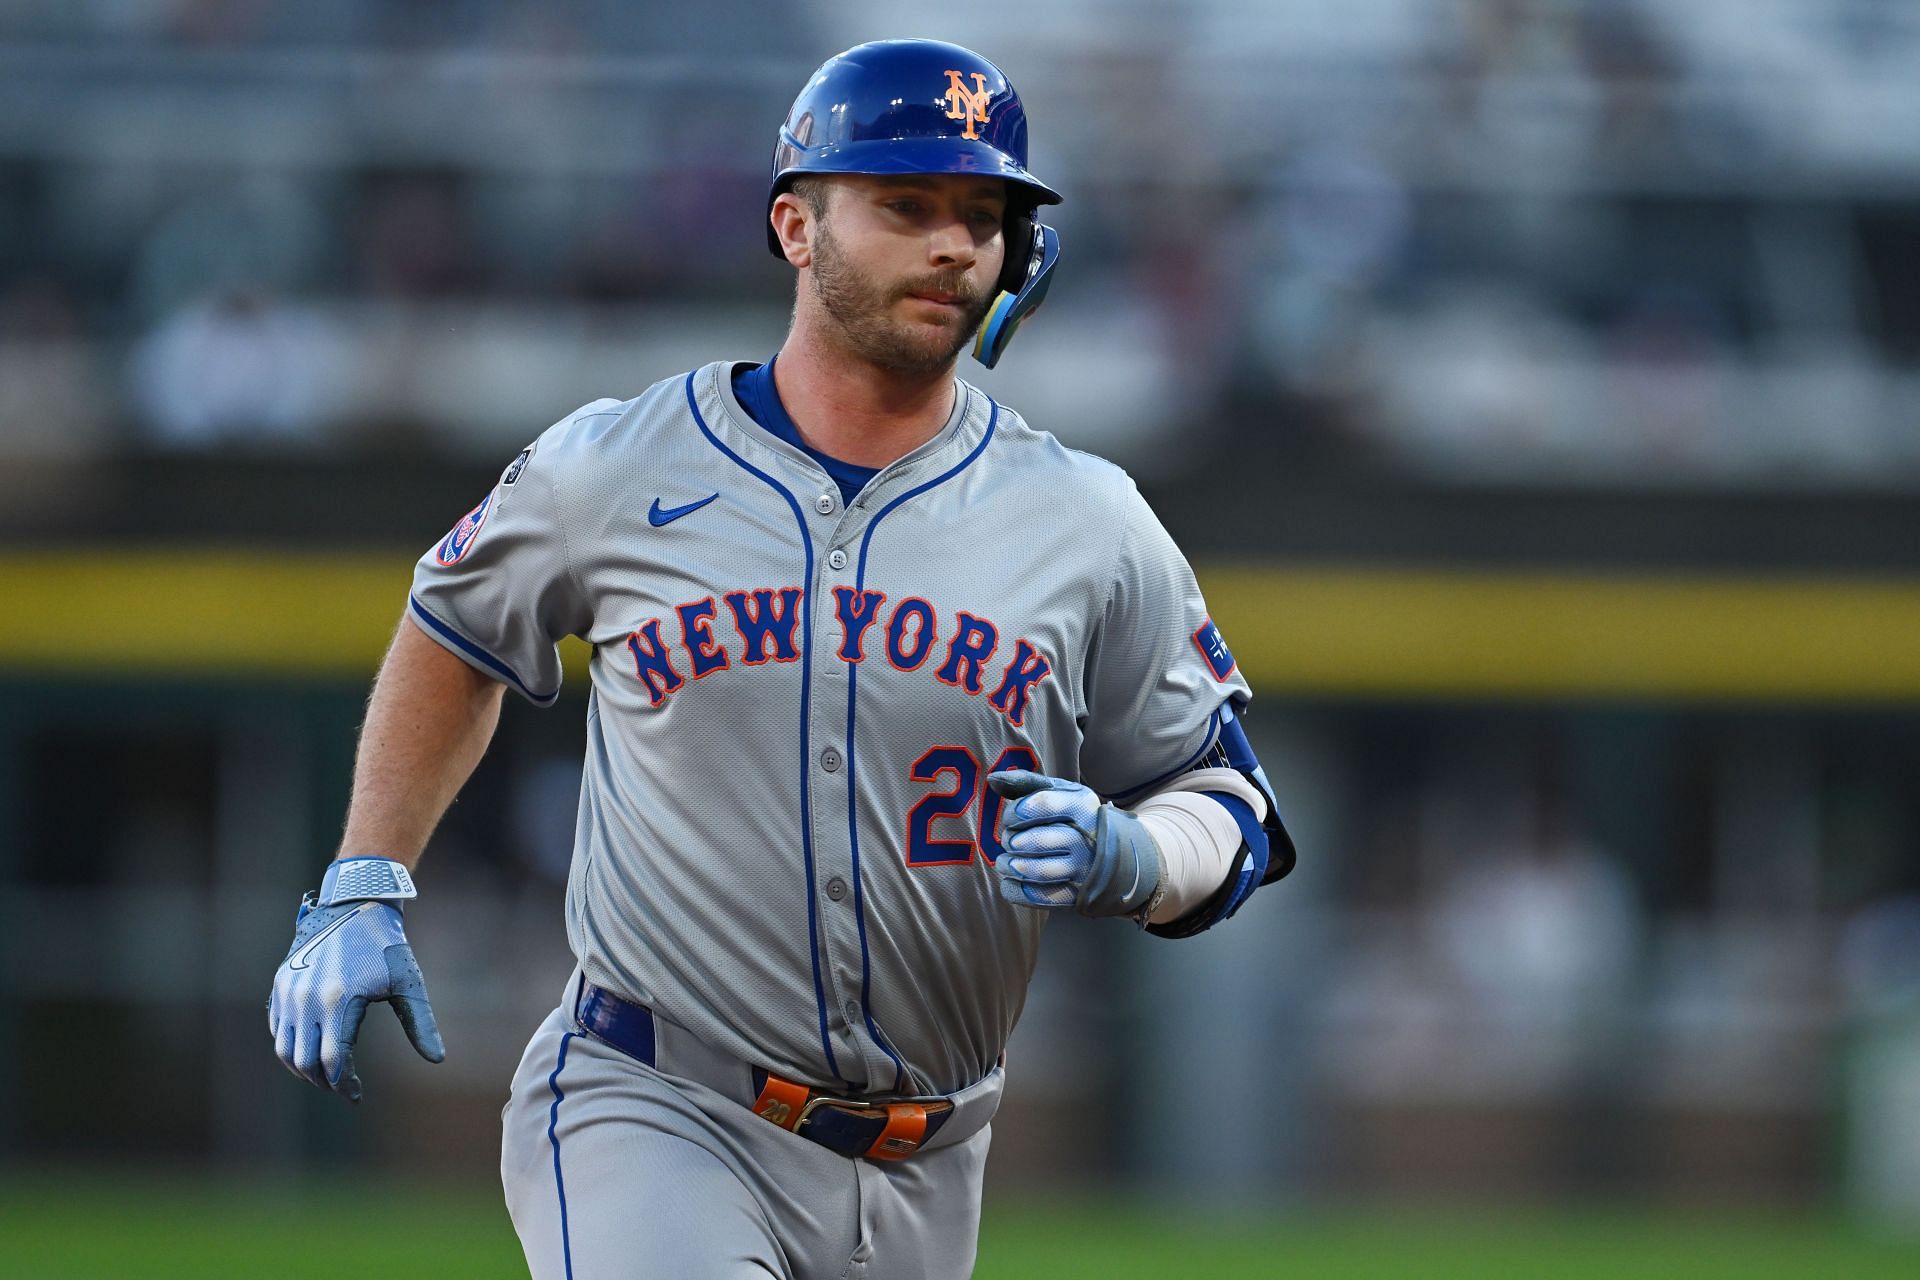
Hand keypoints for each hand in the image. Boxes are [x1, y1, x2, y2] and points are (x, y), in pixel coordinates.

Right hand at [268, 894, 443, 1101]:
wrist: (355, 906)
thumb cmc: (387, 946)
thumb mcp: (409, 983)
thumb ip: (422, 1024)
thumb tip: (437, 1060)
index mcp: (339, 1001)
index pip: (333, 1063)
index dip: (345, 1086)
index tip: (357, 1095)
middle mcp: (307, 999)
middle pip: (306, 1063)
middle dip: (325, 1082)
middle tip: (344, 1087)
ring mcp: (289, 991)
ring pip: (286, 1049)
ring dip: (304, 1069)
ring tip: (328, 1074)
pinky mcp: (280, 985)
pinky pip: (278, 1028)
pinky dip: (291, 1046)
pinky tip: (313, 1049)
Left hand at [985, 770, 1162, 917]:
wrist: (1116, 853)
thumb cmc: (1075, 818)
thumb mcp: (1059, 793)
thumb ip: (1025, 784)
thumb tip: (993, 779)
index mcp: (1083, 805)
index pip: (1043, 804)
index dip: (1016, 812)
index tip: (1010, 818)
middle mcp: (1088, 837)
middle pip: (1039, 840)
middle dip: (1013, 841)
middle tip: (1008, 841)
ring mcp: (1085, 869)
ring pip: (1040, 871)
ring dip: (1012, 867)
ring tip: (1004, 863)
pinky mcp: (1078, 895)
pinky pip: (1041, 898)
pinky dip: (1017, 891)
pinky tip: (1010, 882)